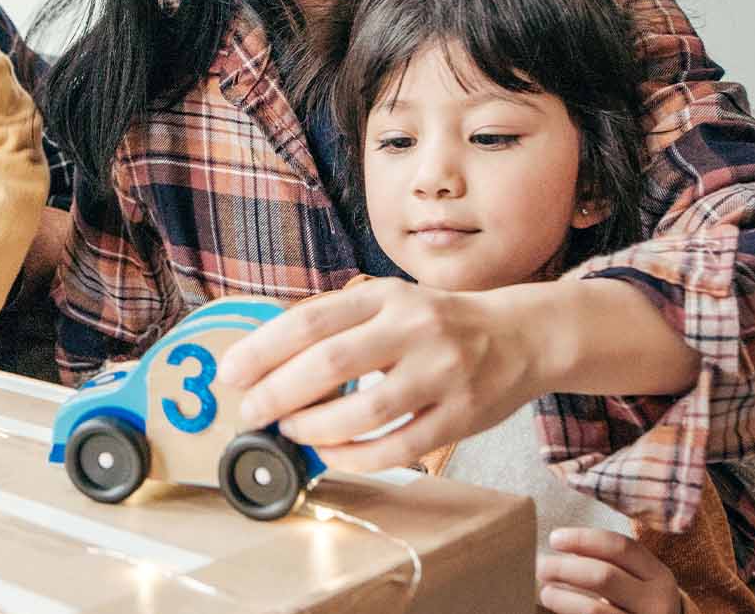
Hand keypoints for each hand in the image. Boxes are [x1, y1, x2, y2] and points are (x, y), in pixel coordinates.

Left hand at [214, 278, 544, 471]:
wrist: (523, 336)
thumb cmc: (440, 324)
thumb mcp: (391, 303)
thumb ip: (338, 325)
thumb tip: (267, 362)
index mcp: (387, 297)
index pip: (310, 320)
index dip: (262, 350)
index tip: (231, 374)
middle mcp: (414, 329)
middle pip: (329, 364)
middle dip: (277, 394)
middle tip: (251, 413)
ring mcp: (441, 373)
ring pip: (364, 411)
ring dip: (315, 428)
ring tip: (291, 432)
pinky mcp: (461, 415)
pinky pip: (399, 446)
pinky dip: (357, 457)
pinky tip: (332, 456)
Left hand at [537, 528, 685, 613]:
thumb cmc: (639, 602)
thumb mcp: (638, 580)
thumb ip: (611, 562)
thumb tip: (562, 543)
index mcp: (658, 576)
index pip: (620, 547)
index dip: (583, 539)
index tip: (554, 539)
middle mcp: (657, 601)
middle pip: (604, 576)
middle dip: (565, 569)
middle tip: (541, 567)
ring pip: (593, 609)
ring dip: (562, 599)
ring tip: (546, 593)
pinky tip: (558, 608)